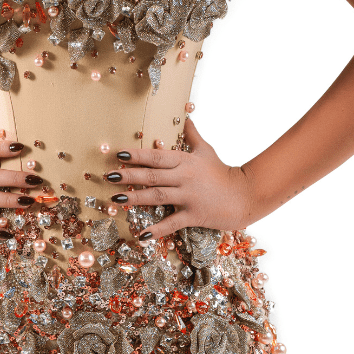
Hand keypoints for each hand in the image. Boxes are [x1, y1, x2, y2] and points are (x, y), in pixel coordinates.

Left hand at [103, 117, 257, 238]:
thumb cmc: (223, 172)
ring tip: (116, 200)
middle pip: (152, 175)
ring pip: (158, 196)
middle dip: (129, 176)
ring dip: (136, 198)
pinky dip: (156, 229)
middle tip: (109, 177)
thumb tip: (186, 118)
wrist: (244, 195)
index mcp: (185, 161)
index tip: (118, 154)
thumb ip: (193, 136)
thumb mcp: (207, 151)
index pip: (156, 156)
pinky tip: (141, 234)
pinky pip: (172, 223)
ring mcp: (189, 196)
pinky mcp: (194, 215)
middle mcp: (184, 177)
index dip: (137, 155)